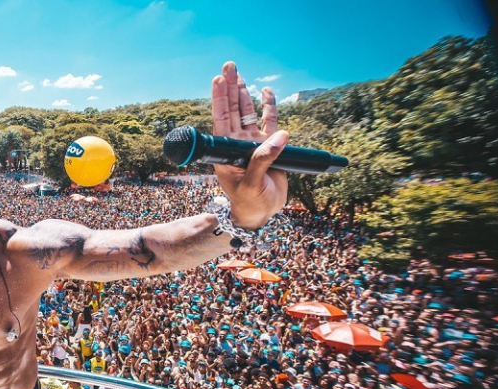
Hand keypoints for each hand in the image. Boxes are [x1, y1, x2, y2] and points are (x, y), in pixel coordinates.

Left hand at [211, 62, 287, 228]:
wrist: (260, 213)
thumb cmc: (249, 202)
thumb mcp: (252, 184)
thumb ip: (262, 161)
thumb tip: (279, 137)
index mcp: (227, 150)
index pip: (221, 120)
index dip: (220, 99)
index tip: (217, 79)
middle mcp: (237, 142)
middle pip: (233, 109)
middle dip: (231, 87)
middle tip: (229, 65)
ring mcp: (253, 142)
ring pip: (248, 112)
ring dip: (244, 93)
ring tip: (239, 73)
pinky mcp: (269, 146)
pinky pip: (269, 121)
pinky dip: (268, 106)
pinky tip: (266, 91)